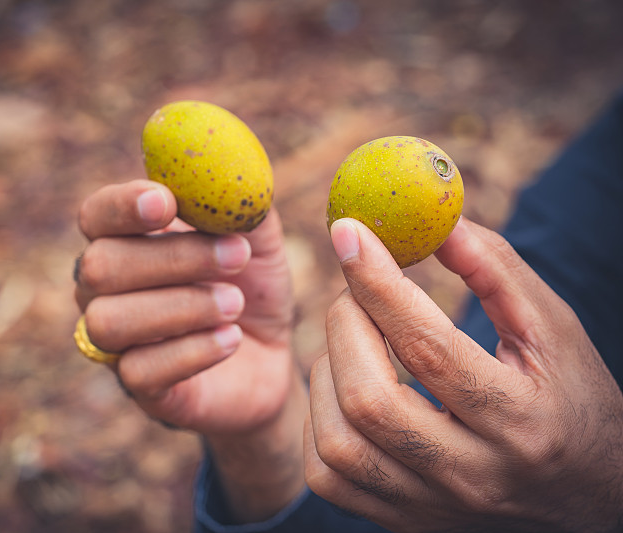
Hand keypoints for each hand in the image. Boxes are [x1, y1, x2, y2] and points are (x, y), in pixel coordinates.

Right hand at [75, 179, 296, 433]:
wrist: (271, 356)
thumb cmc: (252, 286)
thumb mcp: (256, 237)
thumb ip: (238, 199)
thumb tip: (227, 162)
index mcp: (125, 241)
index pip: (95, 216)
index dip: (121, 207)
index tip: (166, 202)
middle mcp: (103, 291)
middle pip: (100, 267)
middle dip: (173, 258)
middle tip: (236, 254)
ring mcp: (116, 343)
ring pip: (110, 321)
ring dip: (182, 306)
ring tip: (236, 303)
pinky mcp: (140, 389)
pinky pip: (138, 371)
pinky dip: (191, 351)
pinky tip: (231, 338)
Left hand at [305, 217, 622, 531]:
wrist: (586, 494)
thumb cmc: (570, 398)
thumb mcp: (553, 329)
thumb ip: (496, 270)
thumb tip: (433, 223)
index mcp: (521, 421)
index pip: (431, 349)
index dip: (380, 285)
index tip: (350, 233)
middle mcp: (472, 475)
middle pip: (369, 400)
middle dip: (346, 324)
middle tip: (356, 289)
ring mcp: (430, 507)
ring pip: (338, 443)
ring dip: (328, 370)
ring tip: (356, 339)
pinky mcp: (400, 521)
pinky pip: (328, 473)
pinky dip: (321, 417)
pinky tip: (346, 386)